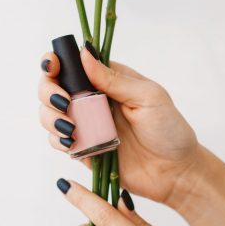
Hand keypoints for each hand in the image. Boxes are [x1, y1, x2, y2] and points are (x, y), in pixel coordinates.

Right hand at [39, 45, 198, 204]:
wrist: (175, 172)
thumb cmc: (169, 130)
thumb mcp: (148, 97)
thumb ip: (114, 78)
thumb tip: (85, 54)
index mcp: (108, 80)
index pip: (72, 64)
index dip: (55, 62)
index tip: (53, 68)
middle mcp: (92, 99)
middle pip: (52, 87)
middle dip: (49, 92)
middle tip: (65, 103)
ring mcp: (86, 124)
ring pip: (48, 114)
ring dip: (51, 117)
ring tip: (72, 128)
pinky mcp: (83, 148)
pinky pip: (57, 141)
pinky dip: (57, 140)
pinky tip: (73, 142)